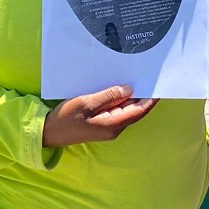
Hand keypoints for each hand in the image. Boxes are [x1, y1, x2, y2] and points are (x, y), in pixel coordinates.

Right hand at [43, 84, 157, 146]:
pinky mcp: (104, 123)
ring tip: (137, 78)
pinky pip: (118, 110)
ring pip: (127, 109)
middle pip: (136, 110)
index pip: (139, 110)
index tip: (159, 84)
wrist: (49, 132)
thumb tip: (130, 89)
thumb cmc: (66, 118)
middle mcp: (115, 128)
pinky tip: (120, 88)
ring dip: (132, 96)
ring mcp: (110, 126)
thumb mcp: (87, 103)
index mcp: (113, 125)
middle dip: (143, 94)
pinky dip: (122, 99)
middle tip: (149, 76)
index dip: (151, 98)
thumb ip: (109, 96)